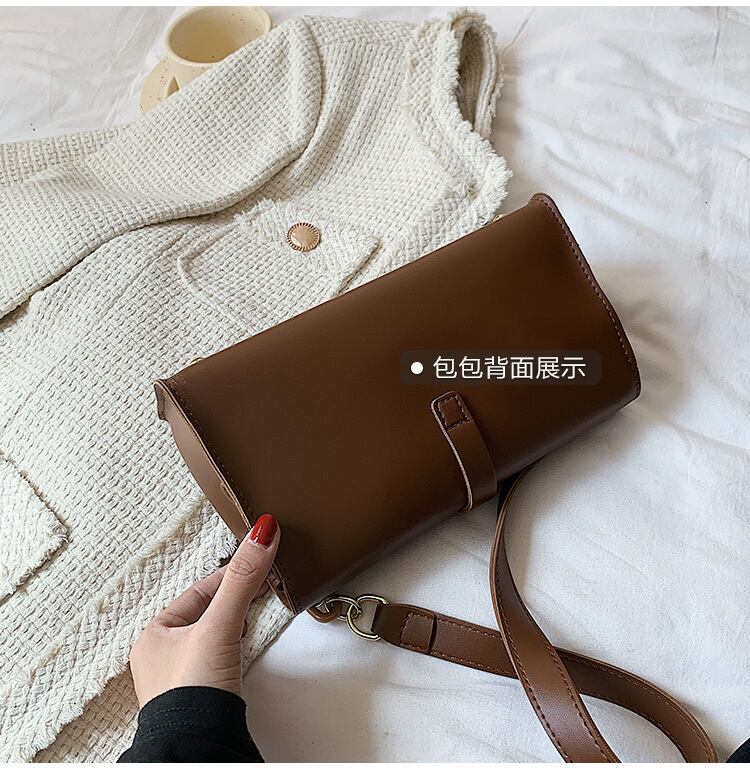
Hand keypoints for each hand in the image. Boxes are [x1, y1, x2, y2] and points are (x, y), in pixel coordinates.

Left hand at [129, 513, 278, 706]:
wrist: (197, 745)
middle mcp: (161, 655)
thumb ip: (242, 580)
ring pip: (212, 636)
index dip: (231, 576)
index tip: (258, 564)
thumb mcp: (219, 624)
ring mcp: (179, 677)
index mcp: (154, 633)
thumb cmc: (192, 691)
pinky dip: (233, 647)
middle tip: (261, 588)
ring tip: (253, 616)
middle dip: (233, 600)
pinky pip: (217, 658)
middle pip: (206, 612)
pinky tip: (243, 649)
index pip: (200, 591)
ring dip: (234, 624)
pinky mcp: (198, 695)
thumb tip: (262, 532)